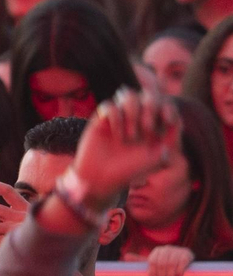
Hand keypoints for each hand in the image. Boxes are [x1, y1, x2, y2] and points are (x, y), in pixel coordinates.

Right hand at [70, 90, 182, 209]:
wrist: (99, 180)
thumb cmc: (127, 172)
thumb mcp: (155, 161)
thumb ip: (171, 139)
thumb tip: (176, 125)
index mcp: (153, 126)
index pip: (165, 106)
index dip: (169, 108)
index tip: (168, 120)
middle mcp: (137, 119)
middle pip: (148, 95)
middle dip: (151, 107)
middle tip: (148, 128)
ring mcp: (119, 117)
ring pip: (128, 95)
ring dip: (133, 111)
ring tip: (131, 135)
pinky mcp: (102, 120)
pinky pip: (109, 105)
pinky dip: (115, 117)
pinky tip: (116, 135)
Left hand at [147, 244, 194, 275]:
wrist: (185, 255)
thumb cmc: (167, 261)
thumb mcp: (157, 261)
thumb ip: (145, 263)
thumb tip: (129, 261)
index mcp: (157, 251)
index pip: (152, 262)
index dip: (152, 273)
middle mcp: (166, 249)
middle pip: (161, 264)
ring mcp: (177, 251)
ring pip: (171, 264)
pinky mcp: (186, 254)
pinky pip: (182, 263)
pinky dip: (179, 271)